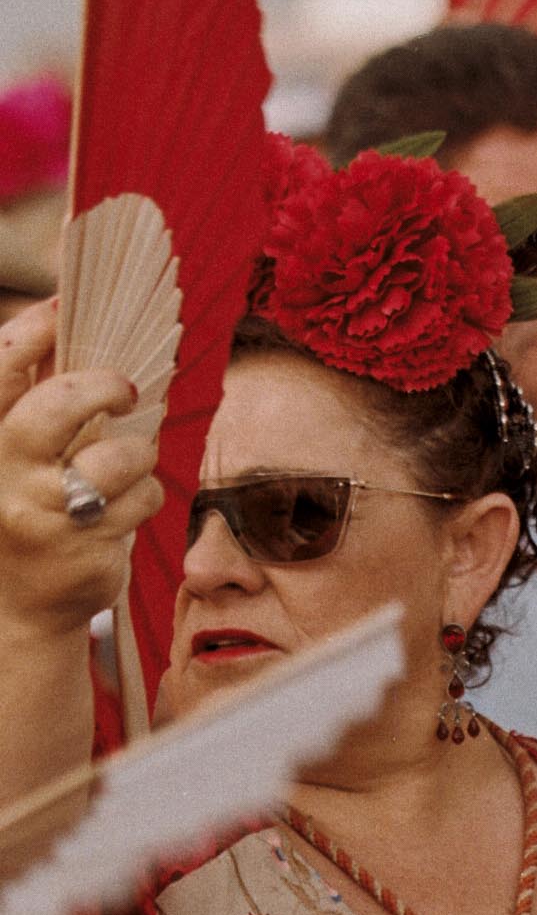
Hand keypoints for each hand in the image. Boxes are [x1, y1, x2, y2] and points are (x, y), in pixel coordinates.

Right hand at [0, 306, 160, 639]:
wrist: (17, 609)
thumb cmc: (28, 510)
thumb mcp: (18, 452)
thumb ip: (35, 390)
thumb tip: (61, 309)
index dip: (34, 328)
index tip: (65, 305)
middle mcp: (0, 472)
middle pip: (60, 404)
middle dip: (103, 387)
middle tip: (124, 389)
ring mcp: (37, 511)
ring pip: (117, 456)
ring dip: (136, 457)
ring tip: (124, 471)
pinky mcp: (78, 545)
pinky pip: (140, 498)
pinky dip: (144, 497)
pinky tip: (123, 511)